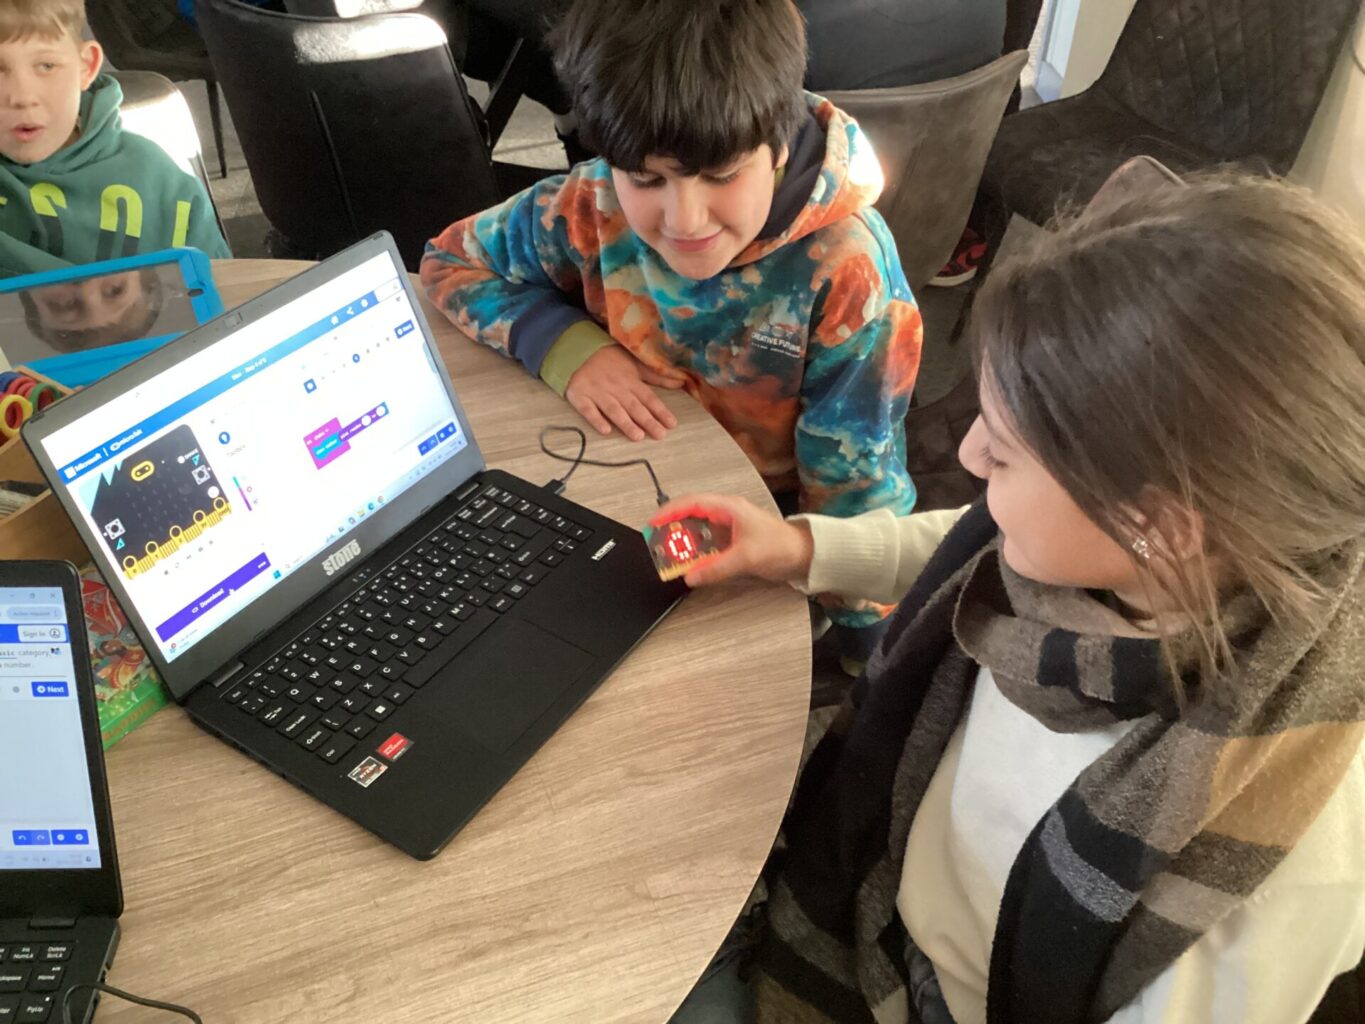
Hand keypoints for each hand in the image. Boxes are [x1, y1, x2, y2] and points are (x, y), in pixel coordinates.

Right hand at [565, 346, 683, 440]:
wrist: (579, 350)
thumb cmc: (612, 361)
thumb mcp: (636, 365)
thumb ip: (657, 377)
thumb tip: (681, 382)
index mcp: (631, 381)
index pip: (648, 398)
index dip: (660, 410)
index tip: (672, 424)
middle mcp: (616, 387)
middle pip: (634, 406)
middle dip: (647, 420)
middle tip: (660, 435)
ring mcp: (597, 392)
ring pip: (614, 409)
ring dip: (625, 423)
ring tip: (638, 437)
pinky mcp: (580, 396)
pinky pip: (588, 409)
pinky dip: (596, 419)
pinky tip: (605, 431)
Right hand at [649, 493, 813, 587]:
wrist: (804, 555)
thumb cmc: (782, 546)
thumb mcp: (746, 557)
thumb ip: (716, 568)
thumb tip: (691, 576)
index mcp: (729, 508)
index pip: (691, 503)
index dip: (669, 511)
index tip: (653, 523)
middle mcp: (726, 514)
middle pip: (690, 516)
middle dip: (671, 529)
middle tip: (656, 543)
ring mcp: (728, 528)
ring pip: (696, 531)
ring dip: (682, 543)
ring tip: (668, 555)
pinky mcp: (731, 542)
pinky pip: (706, 544)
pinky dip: (695, 553)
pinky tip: (688, 563)